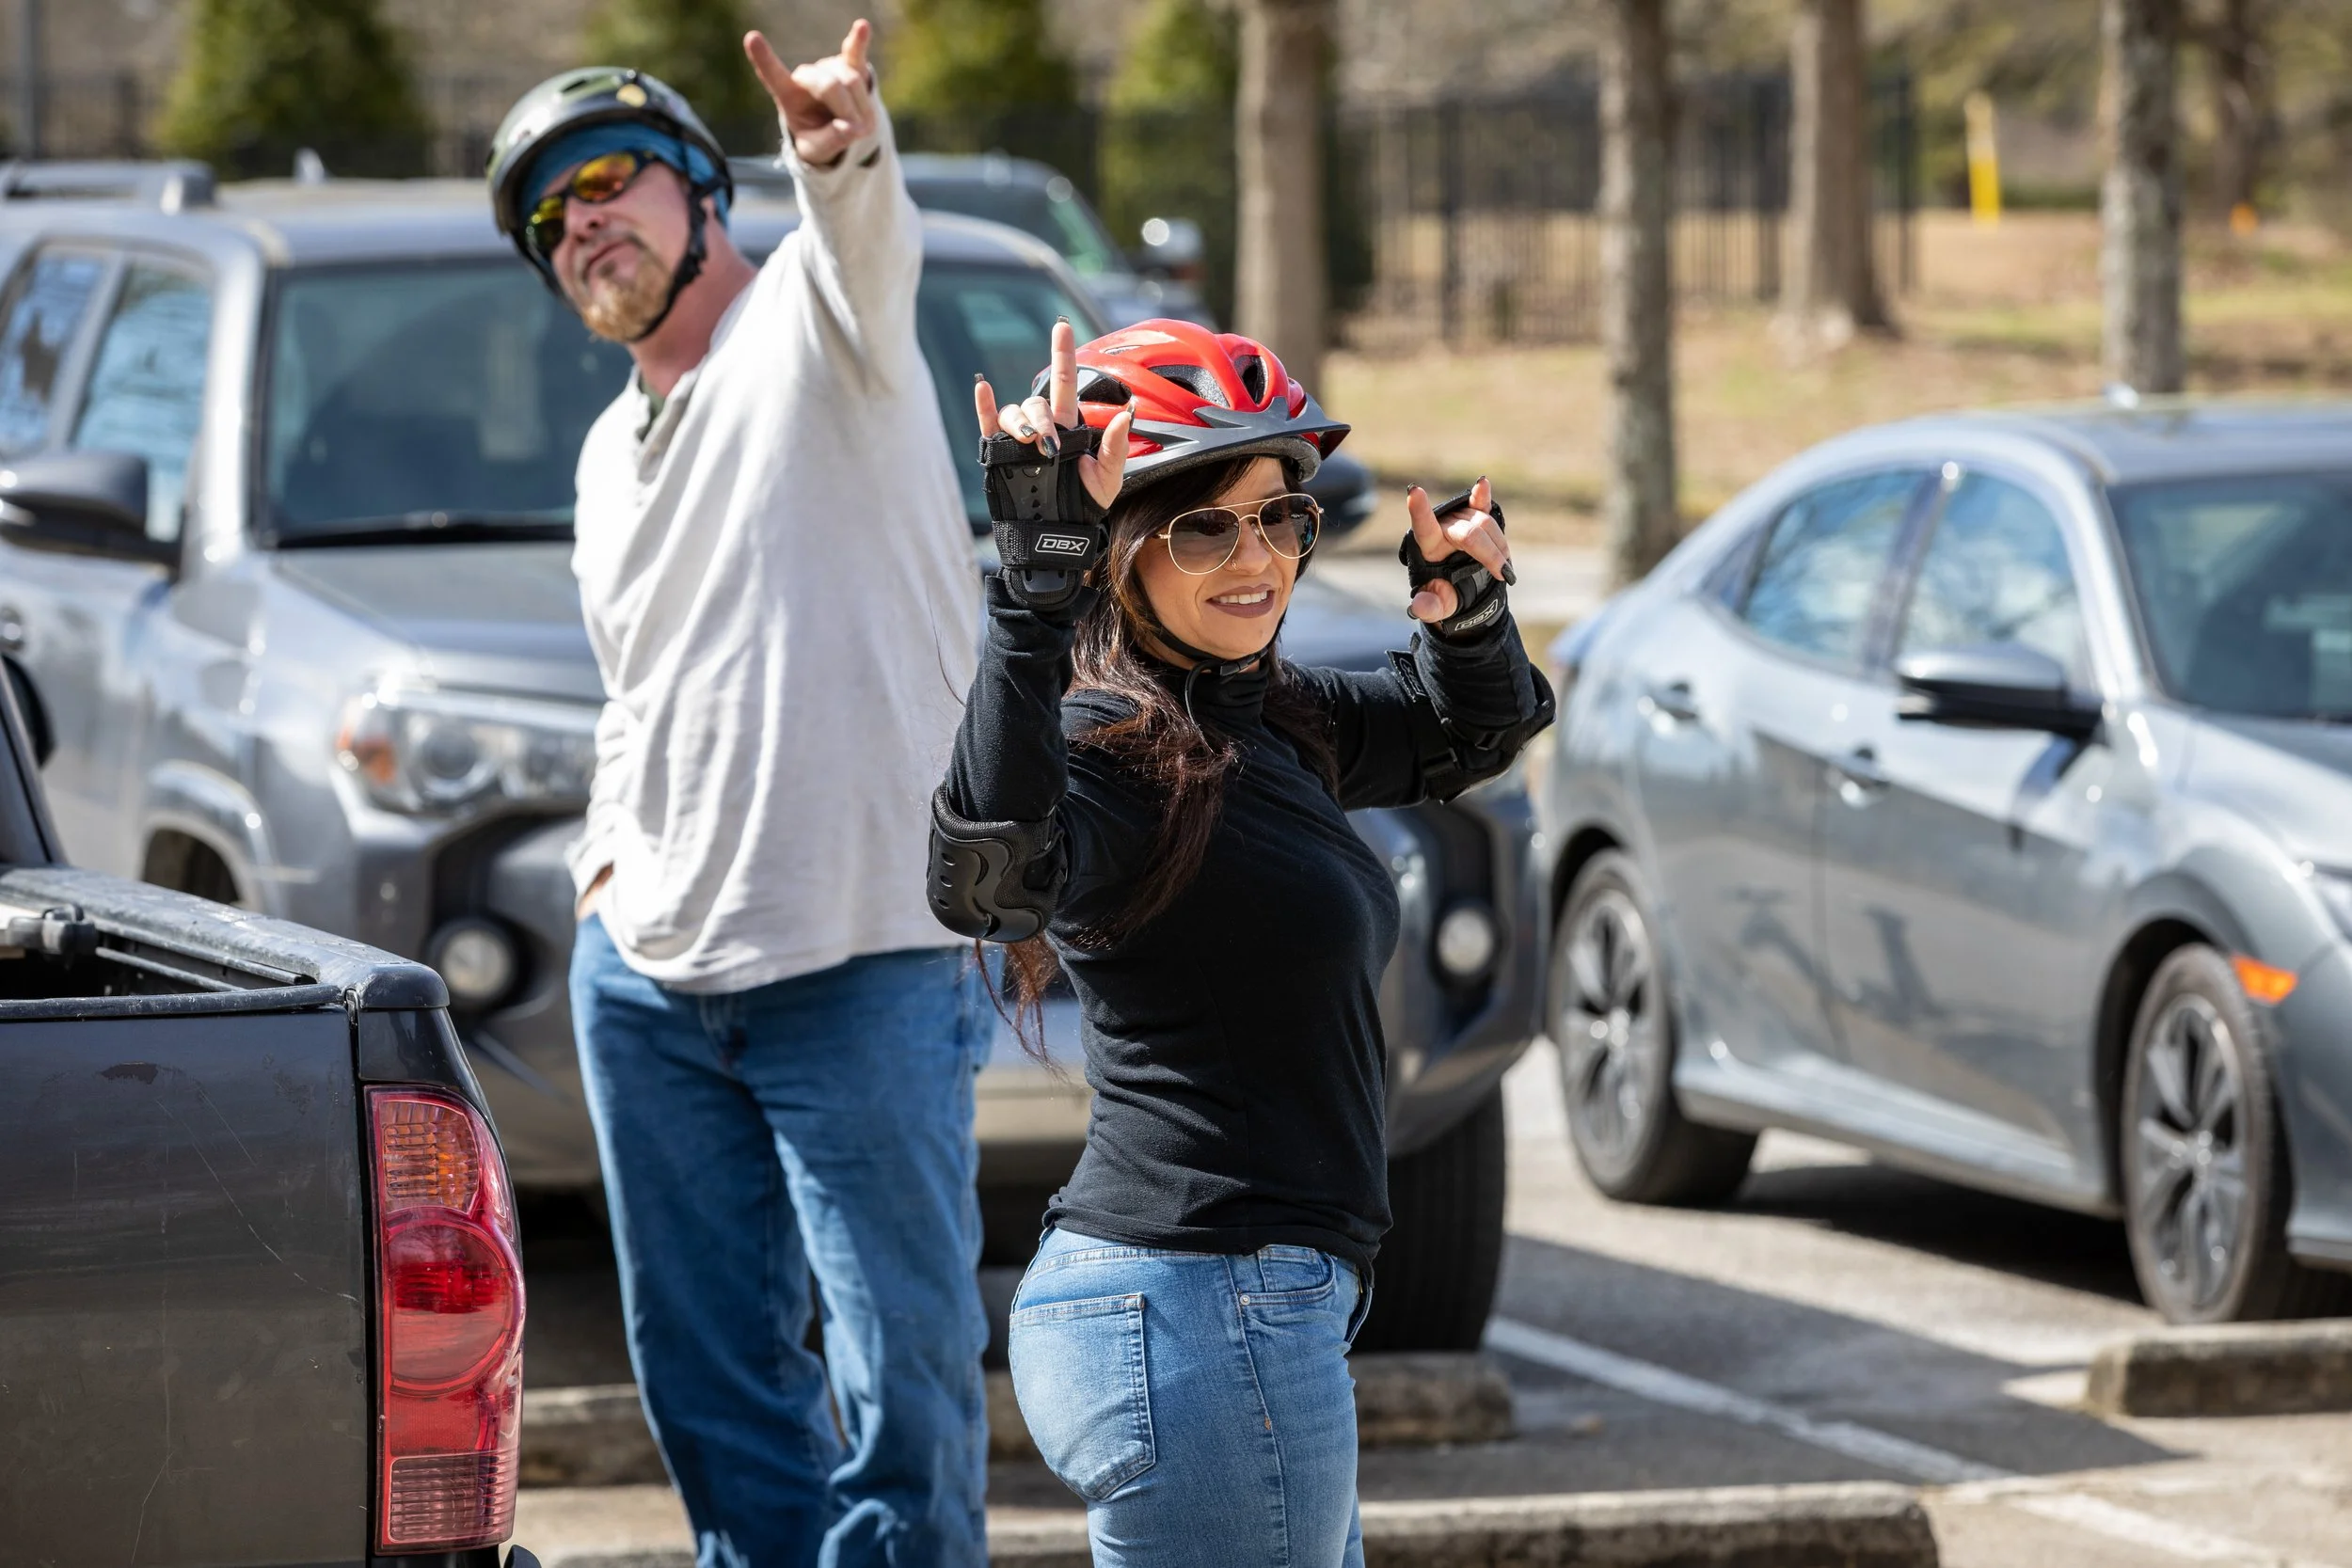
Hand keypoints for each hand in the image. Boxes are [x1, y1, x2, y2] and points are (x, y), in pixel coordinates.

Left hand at [746, 19, 878, 167]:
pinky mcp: (850, 66)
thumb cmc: (819, 138)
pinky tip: (862, 27)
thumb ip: (830, 142)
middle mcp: (806, 76)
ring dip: (860, 107)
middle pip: (830, 86)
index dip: (764, 58)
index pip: (772, 75)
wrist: (838, 130)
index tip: (752, 38)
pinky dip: (859, 42)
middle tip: (854, 132)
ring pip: (851, 80)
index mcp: (788, 95)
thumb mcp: (817, 151)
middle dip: (846, 110)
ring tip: (859, 123)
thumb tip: (851, 129)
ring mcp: (828, 68)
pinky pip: (856, 54)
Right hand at [972, 317, 1131, 510]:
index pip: (1065, 383)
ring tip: (1028, 442)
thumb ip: (1116, 446)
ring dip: (1020, 422)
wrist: (1056, 532)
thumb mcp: (1108, 478)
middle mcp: (1042, 428)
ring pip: (1014, 413)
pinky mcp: (998, 452)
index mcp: (1068, 427)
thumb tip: (1129, 410)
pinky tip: (983, 388)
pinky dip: (984, 405)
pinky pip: (988, 423)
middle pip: (1036, 403)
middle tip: (1048, 447)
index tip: (1062, 327)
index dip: (1063, 354)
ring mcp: (1018, 439)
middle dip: (1041, 420)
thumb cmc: (1084, 505)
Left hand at [1404, 476, 1510, 623]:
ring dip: (1499, 546)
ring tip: (1503, 567)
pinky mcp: (1475, 516)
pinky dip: (1482, 495)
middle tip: (1502, 575)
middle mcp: (1442, 527)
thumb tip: (1418, 608)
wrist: (1461, 586)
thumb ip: (1428, 607)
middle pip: (1470, 532)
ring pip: (1484, 524)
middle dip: (1489, 554)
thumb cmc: (1443, 592)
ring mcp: (1459, 519)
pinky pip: (1479, 503)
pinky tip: (1482, 482)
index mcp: (1428, 545)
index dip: (1420, 509)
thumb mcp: (1437, 604)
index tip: (1414, 491)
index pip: (1423, 525)